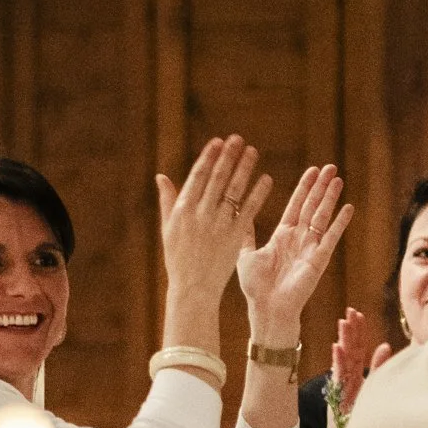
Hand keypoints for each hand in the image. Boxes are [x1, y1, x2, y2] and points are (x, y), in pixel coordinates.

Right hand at [157, 138, 271, 333]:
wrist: (193, 288)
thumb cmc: (178, 258)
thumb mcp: (168, 228)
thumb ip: (168, 200)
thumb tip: (161, 176)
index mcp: (183, 210)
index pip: (198, 177)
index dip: (209, 158)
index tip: (218, 141)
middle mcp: (201, 214)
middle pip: (217, 179)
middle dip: (228, 157)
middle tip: (238, 139)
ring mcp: (218, 225)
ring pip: (234, 191)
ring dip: (244, 169)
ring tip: (252, 151)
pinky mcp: (234, 237)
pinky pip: (248, 211)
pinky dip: (258, 194)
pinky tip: (266, 179)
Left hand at [238, 162, 351, 347]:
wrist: (267, 309)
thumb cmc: (256, 287)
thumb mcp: (246, 254)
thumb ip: (246, 233)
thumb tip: (238, 214)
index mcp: (282, 236)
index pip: (296, 205)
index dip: (304, 188)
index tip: (313, 171)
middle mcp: (298, 239)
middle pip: (312, 206)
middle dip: (320, 186)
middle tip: (330, 167)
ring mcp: (310, 248)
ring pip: (322, 217)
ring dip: (330, 198)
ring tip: (338, 179)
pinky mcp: (318, 259)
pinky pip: (330, 237)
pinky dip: (339, 222)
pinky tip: (348, 207)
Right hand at [329, 305, 377, 406]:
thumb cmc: (358, 417)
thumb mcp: (372, 388)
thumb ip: (378, 368)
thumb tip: (386, 345)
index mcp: (355, 375)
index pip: (357, 349)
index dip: (358, 332)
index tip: (358, 314)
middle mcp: (347, 377)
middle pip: (350, 349)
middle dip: (350, 330)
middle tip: (350, 310)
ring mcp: (341, 385)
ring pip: (344, 358)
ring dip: (343, 340)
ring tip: (343, 322)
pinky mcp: (338, 395)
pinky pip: (339, 375)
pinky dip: (338, 361)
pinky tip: (337, 347)